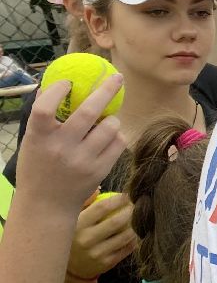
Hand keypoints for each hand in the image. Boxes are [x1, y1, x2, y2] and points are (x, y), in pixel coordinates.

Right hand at [14, 74, 125, 216]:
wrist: (46, 205)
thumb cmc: (37, 168)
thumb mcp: (32, 142)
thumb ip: (43, 119)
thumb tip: (55, 86)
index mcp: (38, 137)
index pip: (45, 107)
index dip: (57, 91)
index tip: (69, 82)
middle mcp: (60, 147)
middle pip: (88, 112)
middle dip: (106, 90)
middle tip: (117, 77)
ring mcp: (82, 160)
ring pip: (110, 128)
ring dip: (112, 119)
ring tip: (106, 121)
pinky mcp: (99, 171)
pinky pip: (118, 144)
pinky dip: (117, 136)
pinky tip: (110, 138)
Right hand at [68, 192, 137, 279]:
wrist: (70, 267)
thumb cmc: (74, 236)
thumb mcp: (73, 219)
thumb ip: (84, 203)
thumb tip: (99, 188)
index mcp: (77, 225)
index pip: (102, 208)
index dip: (118, 199)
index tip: (127, 195)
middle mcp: (86, 239)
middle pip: (117, 221)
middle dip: (131, 211)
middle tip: (137, 204)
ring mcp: (97, 253)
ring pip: (126, 236)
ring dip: (136, 225)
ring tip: (139, 217)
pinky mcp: (107, 263)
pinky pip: (128, 248)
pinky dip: (134, 238)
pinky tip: (136, 232)